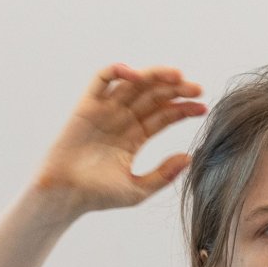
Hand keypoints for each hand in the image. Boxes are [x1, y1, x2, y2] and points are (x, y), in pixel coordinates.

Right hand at [30, 64, 207, 212]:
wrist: (64, 196)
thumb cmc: (97, 196)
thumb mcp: (137, 190)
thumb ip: (163, 175)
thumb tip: (189, 157)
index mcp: (134, 137)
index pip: (163, 116)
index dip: (184, 109)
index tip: (203, 108)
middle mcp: (121, 120)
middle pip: (153, 96)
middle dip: (175, 89)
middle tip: (196, 88)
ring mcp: (104, 110)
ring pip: (133, 84)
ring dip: (154, 76)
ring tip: (176, 76)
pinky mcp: (86, 105)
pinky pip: (101, 80)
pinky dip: (116, 70)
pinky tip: (135, 73)